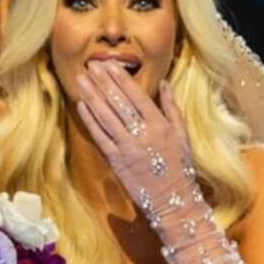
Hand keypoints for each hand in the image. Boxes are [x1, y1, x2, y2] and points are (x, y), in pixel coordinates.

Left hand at [75, 61, 195, 212]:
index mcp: (159, 124)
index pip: (136, 95)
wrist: (173, 200)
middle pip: (118, 102)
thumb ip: (172, 107)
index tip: (109, 64)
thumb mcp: (182, 134)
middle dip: (103, 81)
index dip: (120, 78)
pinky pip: (100, 136)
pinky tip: (82, 105)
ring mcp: (127, 147)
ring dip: (92, 95)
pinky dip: (90, 120)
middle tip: (90, 64)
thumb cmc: (180, 166)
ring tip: (81, 79)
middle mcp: (142, 133)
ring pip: (106, 116)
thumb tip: (164, 83)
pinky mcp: (116, 161)